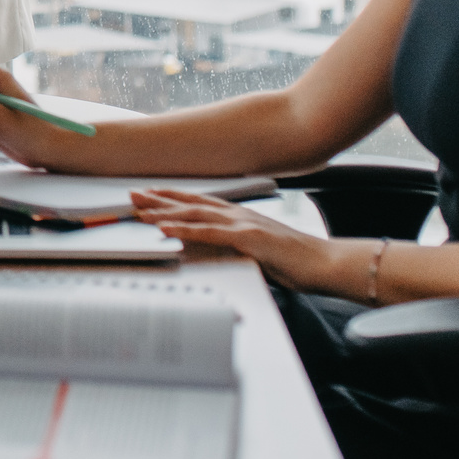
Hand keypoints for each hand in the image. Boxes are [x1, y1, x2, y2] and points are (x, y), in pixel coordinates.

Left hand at [130, 190, 350, 292]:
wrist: (325, 263)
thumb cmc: (296, 261)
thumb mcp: (258, 252)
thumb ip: (235, 248)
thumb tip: (213, 252)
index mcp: (240, 216)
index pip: (198, 204)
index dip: (172, 198)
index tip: (149, 194)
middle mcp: (238, 215)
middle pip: (190, 204)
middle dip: (159, 199)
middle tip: (133, 195)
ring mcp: (243, 224)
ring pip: (194, 216)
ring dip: (165, 213)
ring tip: (140, 211)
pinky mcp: (249, 239)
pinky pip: (210, 234)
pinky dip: (185, 231)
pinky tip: (167, 229)